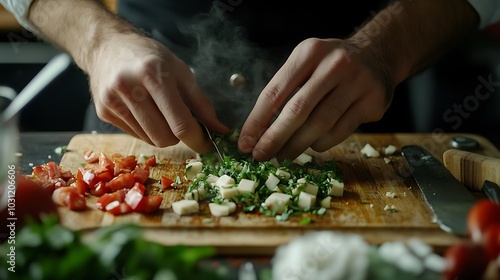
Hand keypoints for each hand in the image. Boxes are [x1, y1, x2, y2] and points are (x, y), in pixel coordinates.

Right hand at [88, 33, 227, 152]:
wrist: (107, 46)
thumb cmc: (149, 57)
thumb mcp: (181, 71)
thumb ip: (201, 103)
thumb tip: (219, 129)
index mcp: (153, 75)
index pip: (180, 123)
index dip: (198, 139)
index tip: (207, 144)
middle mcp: (129, 88)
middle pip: (164, 137)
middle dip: (179, 137)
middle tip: (182, 123)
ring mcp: (113, 102)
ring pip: (150, 140)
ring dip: (163, 134)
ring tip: (161, 112)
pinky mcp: (103, 112)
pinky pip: (135, 135)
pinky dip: (147, 130)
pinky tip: (145, 111)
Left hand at [238, 38, 392, 160]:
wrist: (378, 54)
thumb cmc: (330, 65)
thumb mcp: (306, 64)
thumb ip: (284, 92)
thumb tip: (258, 131)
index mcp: (308, 53)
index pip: (274, 92)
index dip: (257, 121)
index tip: (245, 143)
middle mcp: (334, 65)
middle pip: (297, 110)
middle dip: (274, 138)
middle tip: (261, 155)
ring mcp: (356, 82)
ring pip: (319, 124)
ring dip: (297, 145)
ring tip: (283, 155)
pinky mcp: (372, 101)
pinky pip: (340, 131)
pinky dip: (321, 143)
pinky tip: (312, 146)